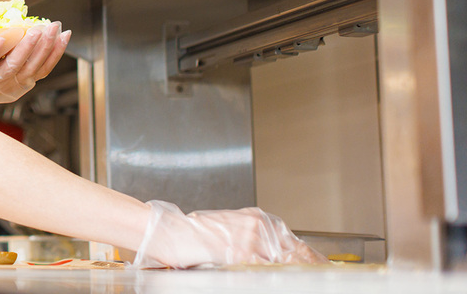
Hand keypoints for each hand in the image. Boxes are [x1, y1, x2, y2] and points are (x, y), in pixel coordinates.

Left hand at [0, 21, 70, 106]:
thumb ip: (9, 52)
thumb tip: (26, 25)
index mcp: (13, 88)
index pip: (40, 71)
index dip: (54, 53)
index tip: (65, 34)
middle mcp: (2, 90)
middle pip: (30, 69)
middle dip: (45, 46)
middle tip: (54, 27)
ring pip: (11, 68)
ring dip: (25, 48)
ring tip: (35, 31)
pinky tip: (3, 36)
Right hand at [133, 200, 326, 267]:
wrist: (171, 232)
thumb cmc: (194, 233)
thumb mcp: (229, 229)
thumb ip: (252, 239)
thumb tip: (272, 256)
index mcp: (257, 218)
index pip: (295, 242)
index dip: (312, 258)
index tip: (324, 267)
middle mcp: (258, 226)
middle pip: (297, 253)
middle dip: (312, 268)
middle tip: (328, 276)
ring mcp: (251, 241)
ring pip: (285, 262)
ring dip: (298, 273)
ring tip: (310, 280)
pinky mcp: (241, 254)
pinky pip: (266, 270)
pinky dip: (276, 276)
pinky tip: (284, 280)